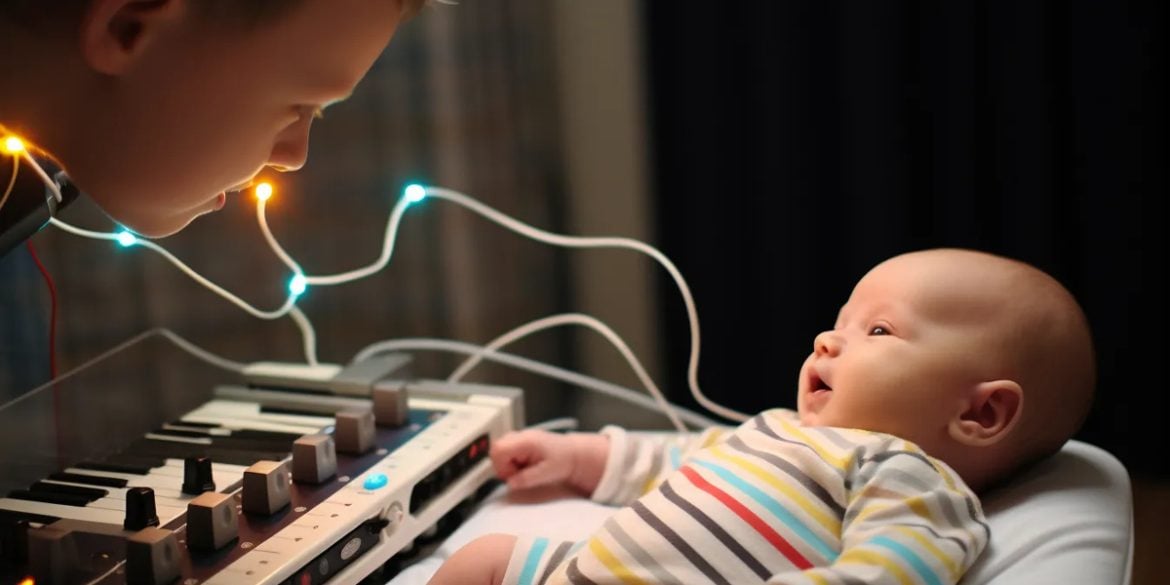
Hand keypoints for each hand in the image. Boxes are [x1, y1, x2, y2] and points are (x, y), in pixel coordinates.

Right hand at [490, 429, 608, 494]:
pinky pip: (506, 452)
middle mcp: (521, 436)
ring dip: (506, 464)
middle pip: (496, 449)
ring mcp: (519, 437)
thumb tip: (510, 483)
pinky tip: (524, 466)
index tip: (513, 476)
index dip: (501, 466)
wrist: (573, 453)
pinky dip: (511, 462)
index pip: (498, 449)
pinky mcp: (520, 442)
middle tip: (517, 474)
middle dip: (502, 465)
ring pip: (499, 450)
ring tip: (522, 469)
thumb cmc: (563, 460)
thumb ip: (527, 478)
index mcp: (526, 441)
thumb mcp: (547, 473)